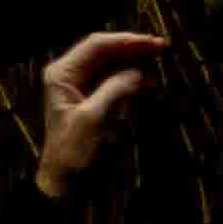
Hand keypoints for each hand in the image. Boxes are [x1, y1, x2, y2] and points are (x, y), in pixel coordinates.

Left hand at [33, 22, 165, 205]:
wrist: (63, 182)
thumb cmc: (71, 152)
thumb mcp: (92, 120)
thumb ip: (114, 91)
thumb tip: (138, 72)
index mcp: (63, 73)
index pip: (96, 45)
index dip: (124, 41)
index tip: (148, 42)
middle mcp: (69, 74)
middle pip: (104, 52)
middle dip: (131, 48)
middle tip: (159, 45)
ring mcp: (79, 86)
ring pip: (110, 64)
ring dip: (133, 60)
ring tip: (157, 56)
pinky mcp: (90, 100)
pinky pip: (112, 81)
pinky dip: (130, 79)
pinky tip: (148, 79)